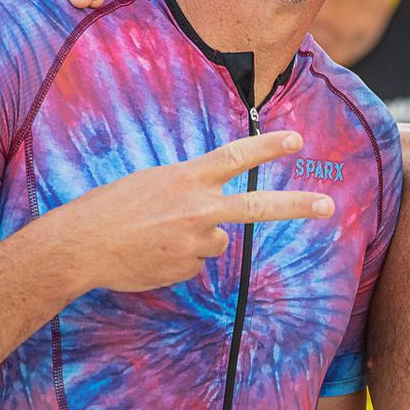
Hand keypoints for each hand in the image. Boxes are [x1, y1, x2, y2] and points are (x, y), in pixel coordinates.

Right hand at [56, 131, 335, 293]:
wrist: (81, 244)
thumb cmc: (108, 209)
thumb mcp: (151, 183)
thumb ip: (187, 192)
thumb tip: (214, 220)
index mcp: (186, 178)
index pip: (235, 157)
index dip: (268, 147)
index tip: (296, 141)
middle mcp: (198, 208)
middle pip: (257, 207)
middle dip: (296, 206)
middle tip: (327, 206)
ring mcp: (195, 240)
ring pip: (213, 242)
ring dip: (192, 241)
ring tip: (154, 238)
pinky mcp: (187, 268)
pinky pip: (193, 264)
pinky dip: (176, 261)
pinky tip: (149, 255)